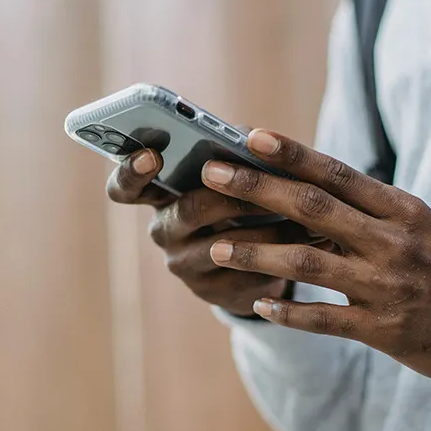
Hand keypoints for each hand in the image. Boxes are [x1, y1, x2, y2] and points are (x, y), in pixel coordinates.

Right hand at [107, 142, 306, 316]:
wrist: (253, 260)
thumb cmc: (238, 202)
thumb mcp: (230, 174)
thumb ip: (231, 151)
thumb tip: (249, 136)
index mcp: (158, 196)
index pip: (125, 188)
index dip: (132, 172)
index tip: (153, 156)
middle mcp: (164, 232)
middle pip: (187, 211)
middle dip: (230, 195)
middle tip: (263, 186)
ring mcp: (186, 266)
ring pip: (222, 247)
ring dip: (264, 230)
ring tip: (300, 216)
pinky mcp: (215, 294)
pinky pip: (246, 275)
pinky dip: (279, 257)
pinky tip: (305, 245)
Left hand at [200, 129, 430, 381]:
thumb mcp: (415, 224)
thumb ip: (365, 205)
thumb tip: (304, 179)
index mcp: (400, 209)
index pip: (337, 172)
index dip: (291, 153)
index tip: (249, 135)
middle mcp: (391, 241)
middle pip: (313, 207)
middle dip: (257, 189)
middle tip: (211, 174)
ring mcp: (385, 285)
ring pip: (308, 262)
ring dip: (257, 253)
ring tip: (217, 248)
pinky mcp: (382, 329)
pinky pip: (323, 319)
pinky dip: (289, 310)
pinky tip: (258, 304)